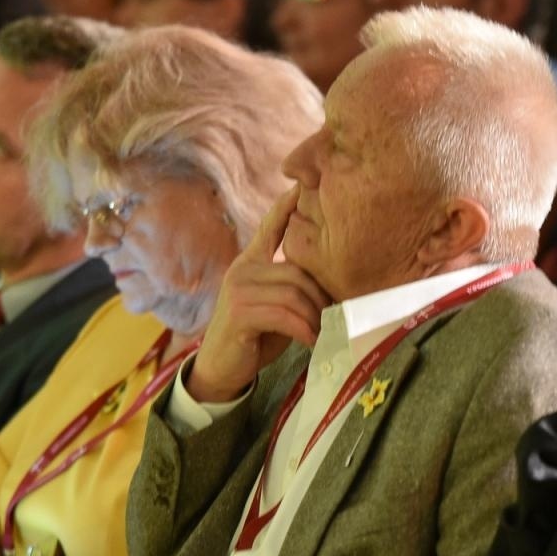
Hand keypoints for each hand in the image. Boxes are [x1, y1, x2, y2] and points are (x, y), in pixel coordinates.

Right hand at [185, 185, 330, 402]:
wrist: (222, 369)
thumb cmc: (255, 339)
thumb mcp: (277, 308)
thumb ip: (294, 289)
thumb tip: (333, 283)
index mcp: (251, 263)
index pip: (270, 226)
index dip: (286, 207)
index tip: (301, 186)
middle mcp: (243, 269)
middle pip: (298, 271)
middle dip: (321, 298)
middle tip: (334, 320)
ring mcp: (239, 289)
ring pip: (294, 294)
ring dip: (314, 318)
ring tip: (322, 334)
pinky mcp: (240, 311)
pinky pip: (284, 314)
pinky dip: (303, 330)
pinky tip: (310, 342)